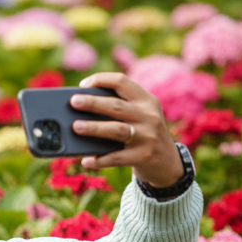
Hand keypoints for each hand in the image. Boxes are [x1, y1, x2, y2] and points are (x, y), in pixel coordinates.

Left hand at [70, 72, 185, 188]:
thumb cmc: (143, 134)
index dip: (101, 80)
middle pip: (116, 106)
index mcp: (146, 100)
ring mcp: (147, 137)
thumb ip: (119, 110)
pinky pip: (117, 158)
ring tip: (75, 127)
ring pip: (117, 130)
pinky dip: (100, 160)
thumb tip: (78, 113)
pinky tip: (86, 161)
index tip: (83, 84)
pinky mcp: (143, 157)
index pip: (122, 82)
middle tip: (74, 101)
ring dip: (95, 128)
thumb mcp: (140, 116)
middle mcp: (148, 116)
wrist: (168, 162)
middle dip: (93, 103)